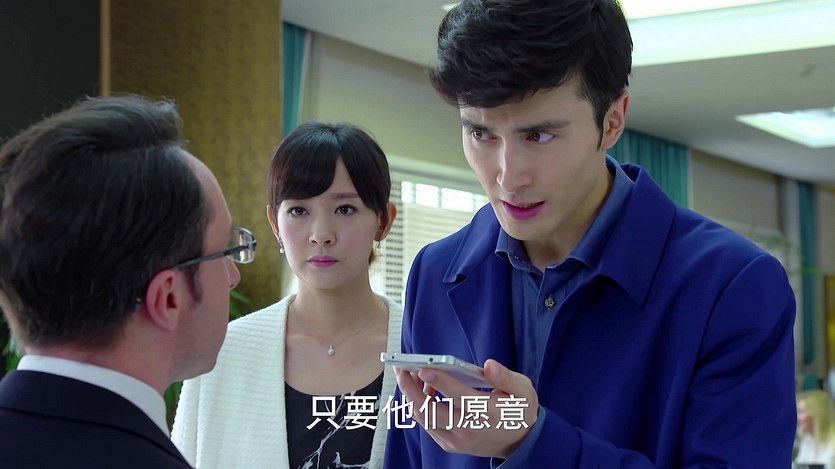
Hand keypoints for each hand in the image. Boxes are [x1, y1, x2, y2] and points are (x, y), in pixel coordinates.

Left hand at [394, 359, 537, 458]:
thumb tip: (489, 365)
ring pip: (425, 419)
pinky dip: (420, 407)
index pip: (459, 397)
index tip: (424, 368)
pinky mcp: (449, 444)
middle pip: (431, 412)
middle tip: (402, 369)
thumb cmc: (519, 411)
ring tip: (409, 375)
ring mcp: (457, 440)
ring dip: (412, 397)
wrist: (519, 443)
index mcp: (487, 414)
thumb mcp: (522, 391)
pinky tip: (422, 390)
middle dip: (412, 390)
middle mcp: (469, 429)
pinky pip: (428, 425)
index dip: (440, 382)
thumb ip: (506, 377)